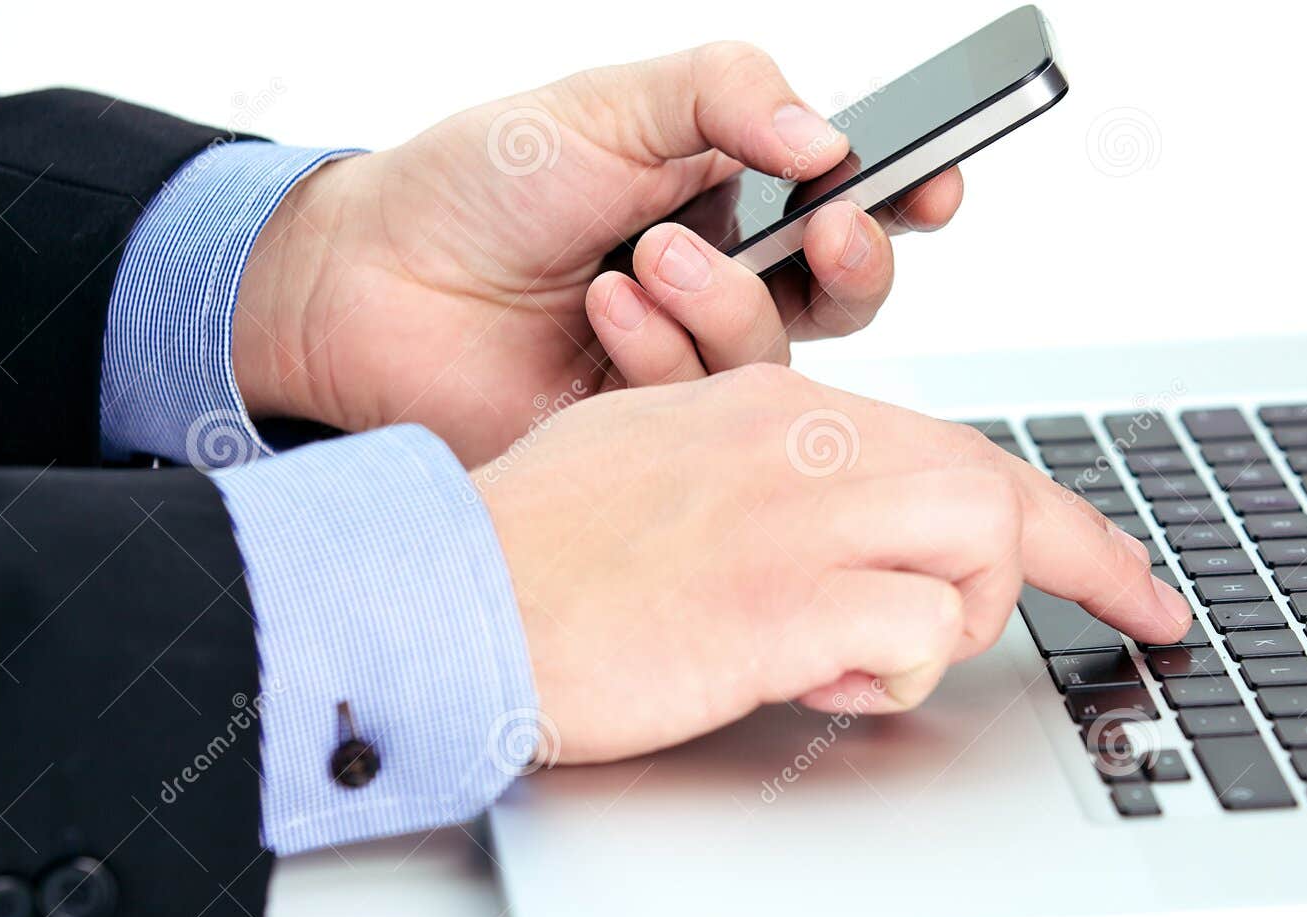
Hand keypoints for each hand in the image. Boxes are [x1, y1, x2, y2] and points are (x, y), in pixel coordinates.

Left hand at [232, 44, 963, 465]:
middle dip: (856, 263)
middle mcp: (719, 284)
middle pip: (843, 296)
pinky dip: (662, 353)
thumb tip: (829, 135)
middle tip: (831, 226)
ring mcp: (684, 362)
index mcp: (726, 197)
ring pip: (776, 358)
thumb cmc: (479, 185)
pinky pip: (704, 411)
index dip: (906, 196)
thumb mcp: (609, 103)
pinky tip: (605, 311)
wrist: (371, 281)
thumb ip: (725, 94)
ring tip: (645, 258)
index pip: (847, 201)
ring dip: (725, 302)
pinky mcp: (647, 431)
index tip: (935, 183)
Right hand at [476, 364, 1193, 764]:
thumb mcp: (651, 463)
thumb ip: (754, 475)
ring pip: (979, 541)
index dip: (1058, 518)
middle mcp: (798, 442)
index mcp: (769, 406)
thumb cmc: (529, 547)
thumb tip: (824, 523)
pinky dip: (896, 667)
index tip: (1126, 576)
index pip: (950, 445)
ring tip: (867, 652)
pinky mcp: (776, 601)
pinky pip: (916, 629)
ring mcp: (792, 515)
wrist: (448, 595)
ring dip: (951, 617)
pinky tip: (819, 675)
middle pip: (991, 485)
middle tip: (1080, 618)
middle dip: (1061, 564)